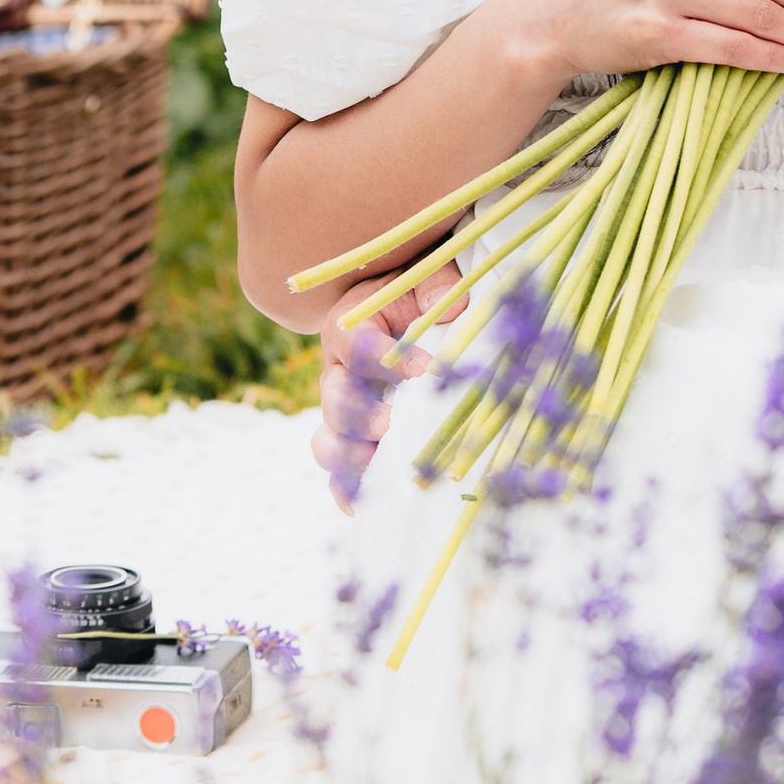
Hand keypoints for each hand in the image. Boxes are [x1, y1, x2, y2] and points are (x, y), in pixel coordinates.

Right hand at [312, 263, 450, 510]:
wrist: (405, 311)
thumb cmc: (420, 295)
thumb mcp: (428, 277)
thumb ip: (437, 285)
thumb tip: (455, 306)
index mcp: (351, 327)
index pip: (355, 342)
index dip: (382, 357)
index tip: (424, 369)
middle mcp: (340, 372)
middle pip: (333, 397)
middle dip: (358, 414)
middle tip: (390, 423)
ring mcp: (343, 413)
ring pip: (328, 440)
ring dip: (349, 457)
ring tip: (377, 465)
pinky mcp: (354, 443)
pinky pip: (339, 474)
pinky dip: (349, 492)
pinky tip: (368, 506)